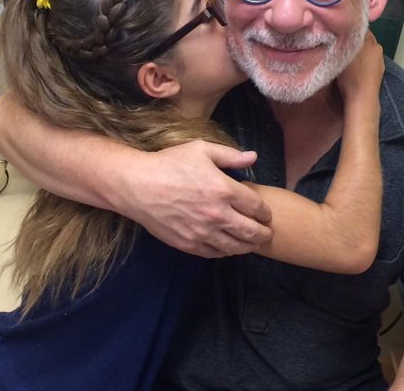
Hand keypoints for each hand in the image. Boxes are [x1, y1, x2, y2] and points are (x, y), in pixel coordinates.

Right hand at [123, 140, 272, 257]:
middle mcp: (217, 214)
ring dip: (247, 246)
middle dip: (263, 233)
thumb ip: (230, 155)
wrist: (137, 186)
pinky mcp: (188, 244)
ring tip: (251, 243)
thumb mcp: (201, 150)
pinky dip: (225, 251)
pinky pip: (215, 253)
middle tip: (266, 233)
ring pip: (235, 247)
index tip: (266, 213)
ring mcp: (203, 232)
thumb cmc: (169, 164)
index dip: (265, 212)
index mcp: (224, 190)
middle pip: (251, 231)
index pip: (256, 207)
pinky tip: (228, 246)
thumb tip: (253, 157)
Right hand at [337, 31, 383, 103]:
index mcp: (372, 42)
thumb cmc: (351, 77)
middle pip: (365, 39)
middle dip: (355, 40)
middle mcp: (378, 49)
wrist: (362, 99)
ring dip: (359, 51)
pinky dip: (363, 61)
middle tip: (341, 44)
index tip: (340, 32)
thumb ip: (345, 39)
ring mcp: (380, 62)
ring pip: (367, 50)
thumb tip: (344, 30)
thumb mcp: (343, 54)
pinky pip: (369, 61)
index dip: (350, 28)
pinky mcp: (379, 73)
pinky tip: (355, 68)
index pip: (361, 28)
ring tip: (347, 56)